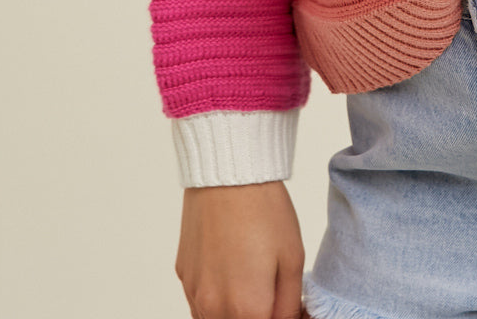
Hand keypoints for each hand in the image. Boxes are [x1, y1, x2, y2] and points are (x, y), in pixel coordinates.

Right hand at [175, 181, 305, 318]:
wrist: (228, 172)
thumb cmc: (264, 209)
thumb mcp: (292, 259)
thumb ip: (288, 306)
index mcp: (246, 309)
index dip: (276, 317)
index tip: (280, 302)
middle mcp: (214, 308)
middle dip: (255, 315)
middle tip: (268, 290)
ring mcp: (194, 293)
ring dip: (233, 312)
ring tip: (250, 279)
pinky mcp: (183, 276)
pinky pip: (199, 303)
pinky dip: (216, 299)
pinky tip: (230, 270)